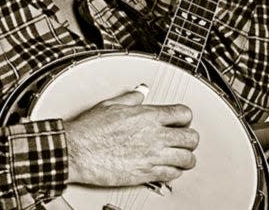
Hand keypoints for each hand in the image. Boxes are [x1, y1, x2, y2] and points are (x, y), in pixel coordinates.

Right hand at [63, 89, 198, 185]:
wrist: (77, 151)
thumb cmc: (90, 129)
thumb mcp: (111, 104)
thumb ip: (131, 98)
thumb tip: (140, 93)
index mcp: (147, 116)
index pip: (183, 114)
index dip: (185, 117)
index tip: (181, 120)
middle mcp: (154, 136)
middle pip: (191, 137)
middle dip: (190, 138)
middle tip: (184, 139)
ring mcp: (152, 156)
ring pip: (186, 159)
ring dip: (186, 157)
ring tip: (181, 156)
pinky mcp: (146, 174)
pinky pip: (172, 175)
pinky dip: (174, 172)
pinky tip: (169, 169)